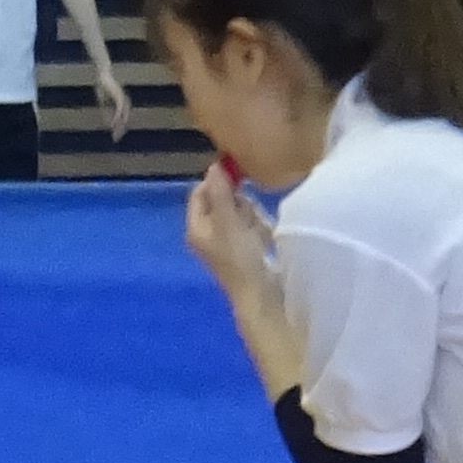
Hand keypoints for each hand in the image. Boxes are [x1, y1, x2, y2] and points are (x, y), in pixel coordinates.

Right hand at [90, 57, 137, 133]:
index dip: (118, 129)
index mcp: (121, 104)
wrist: (103, 74)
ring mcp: (122, 100)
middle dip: (119, 130)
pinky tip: (111, 125)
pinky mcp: (119, 97)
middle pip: (124, 120)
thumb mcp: (103, 100)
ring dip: (119, 126)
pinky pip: (118, 110)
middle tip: (115, 139)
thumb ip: (105, 109)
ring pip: (123, 117)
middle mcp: (124, 103)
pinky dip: (115, 118)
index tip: (114, 137)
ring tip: (115, 135)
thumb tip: (104, 117)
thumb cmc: (103, 85)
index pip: (122, 119)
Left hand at [180, 164, 305, 386]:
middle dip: (239, 202)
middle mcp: (207, 235)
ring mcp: (227, 243)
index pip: (200, 193)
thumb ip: (221, 193)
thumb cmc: (241, 259)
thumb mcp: (228, 222)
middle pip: (222, 201)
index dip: (216, 181)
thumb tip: (215, 165)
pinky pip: (253, 227)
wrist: (261, 296)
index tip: (238, 175)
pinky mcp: (246, 250)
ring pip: (241, 213)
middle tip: (249, 214)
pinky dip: (260, 228)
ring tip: (258, 231)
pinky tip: (265, 239)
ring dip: (252, 215)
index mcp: (196, 229)